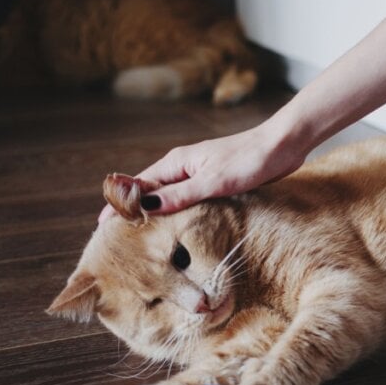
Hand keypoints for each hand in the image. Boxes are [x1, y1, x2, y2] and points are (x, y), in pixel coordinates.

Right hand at [98, 120, 307, 221]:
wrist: (283, 145)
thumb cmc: (249, 159)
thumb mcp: (212, 181)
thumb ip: (180, 194)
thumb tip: (144, 204)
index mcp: (177, 162)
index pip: (139, 185)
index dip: (121, 205)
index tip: (103, 225)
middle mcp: (184, 167)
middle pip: (151, 191)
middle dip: (134, 211)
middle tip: (117, 239)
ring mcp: (200, 174)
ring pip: (170, 197)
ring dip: (156, 213)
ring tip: (143, 238)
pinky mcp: (217, 182)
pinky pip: (189, 200)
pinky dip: (178, 213)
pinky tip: (179, 228)